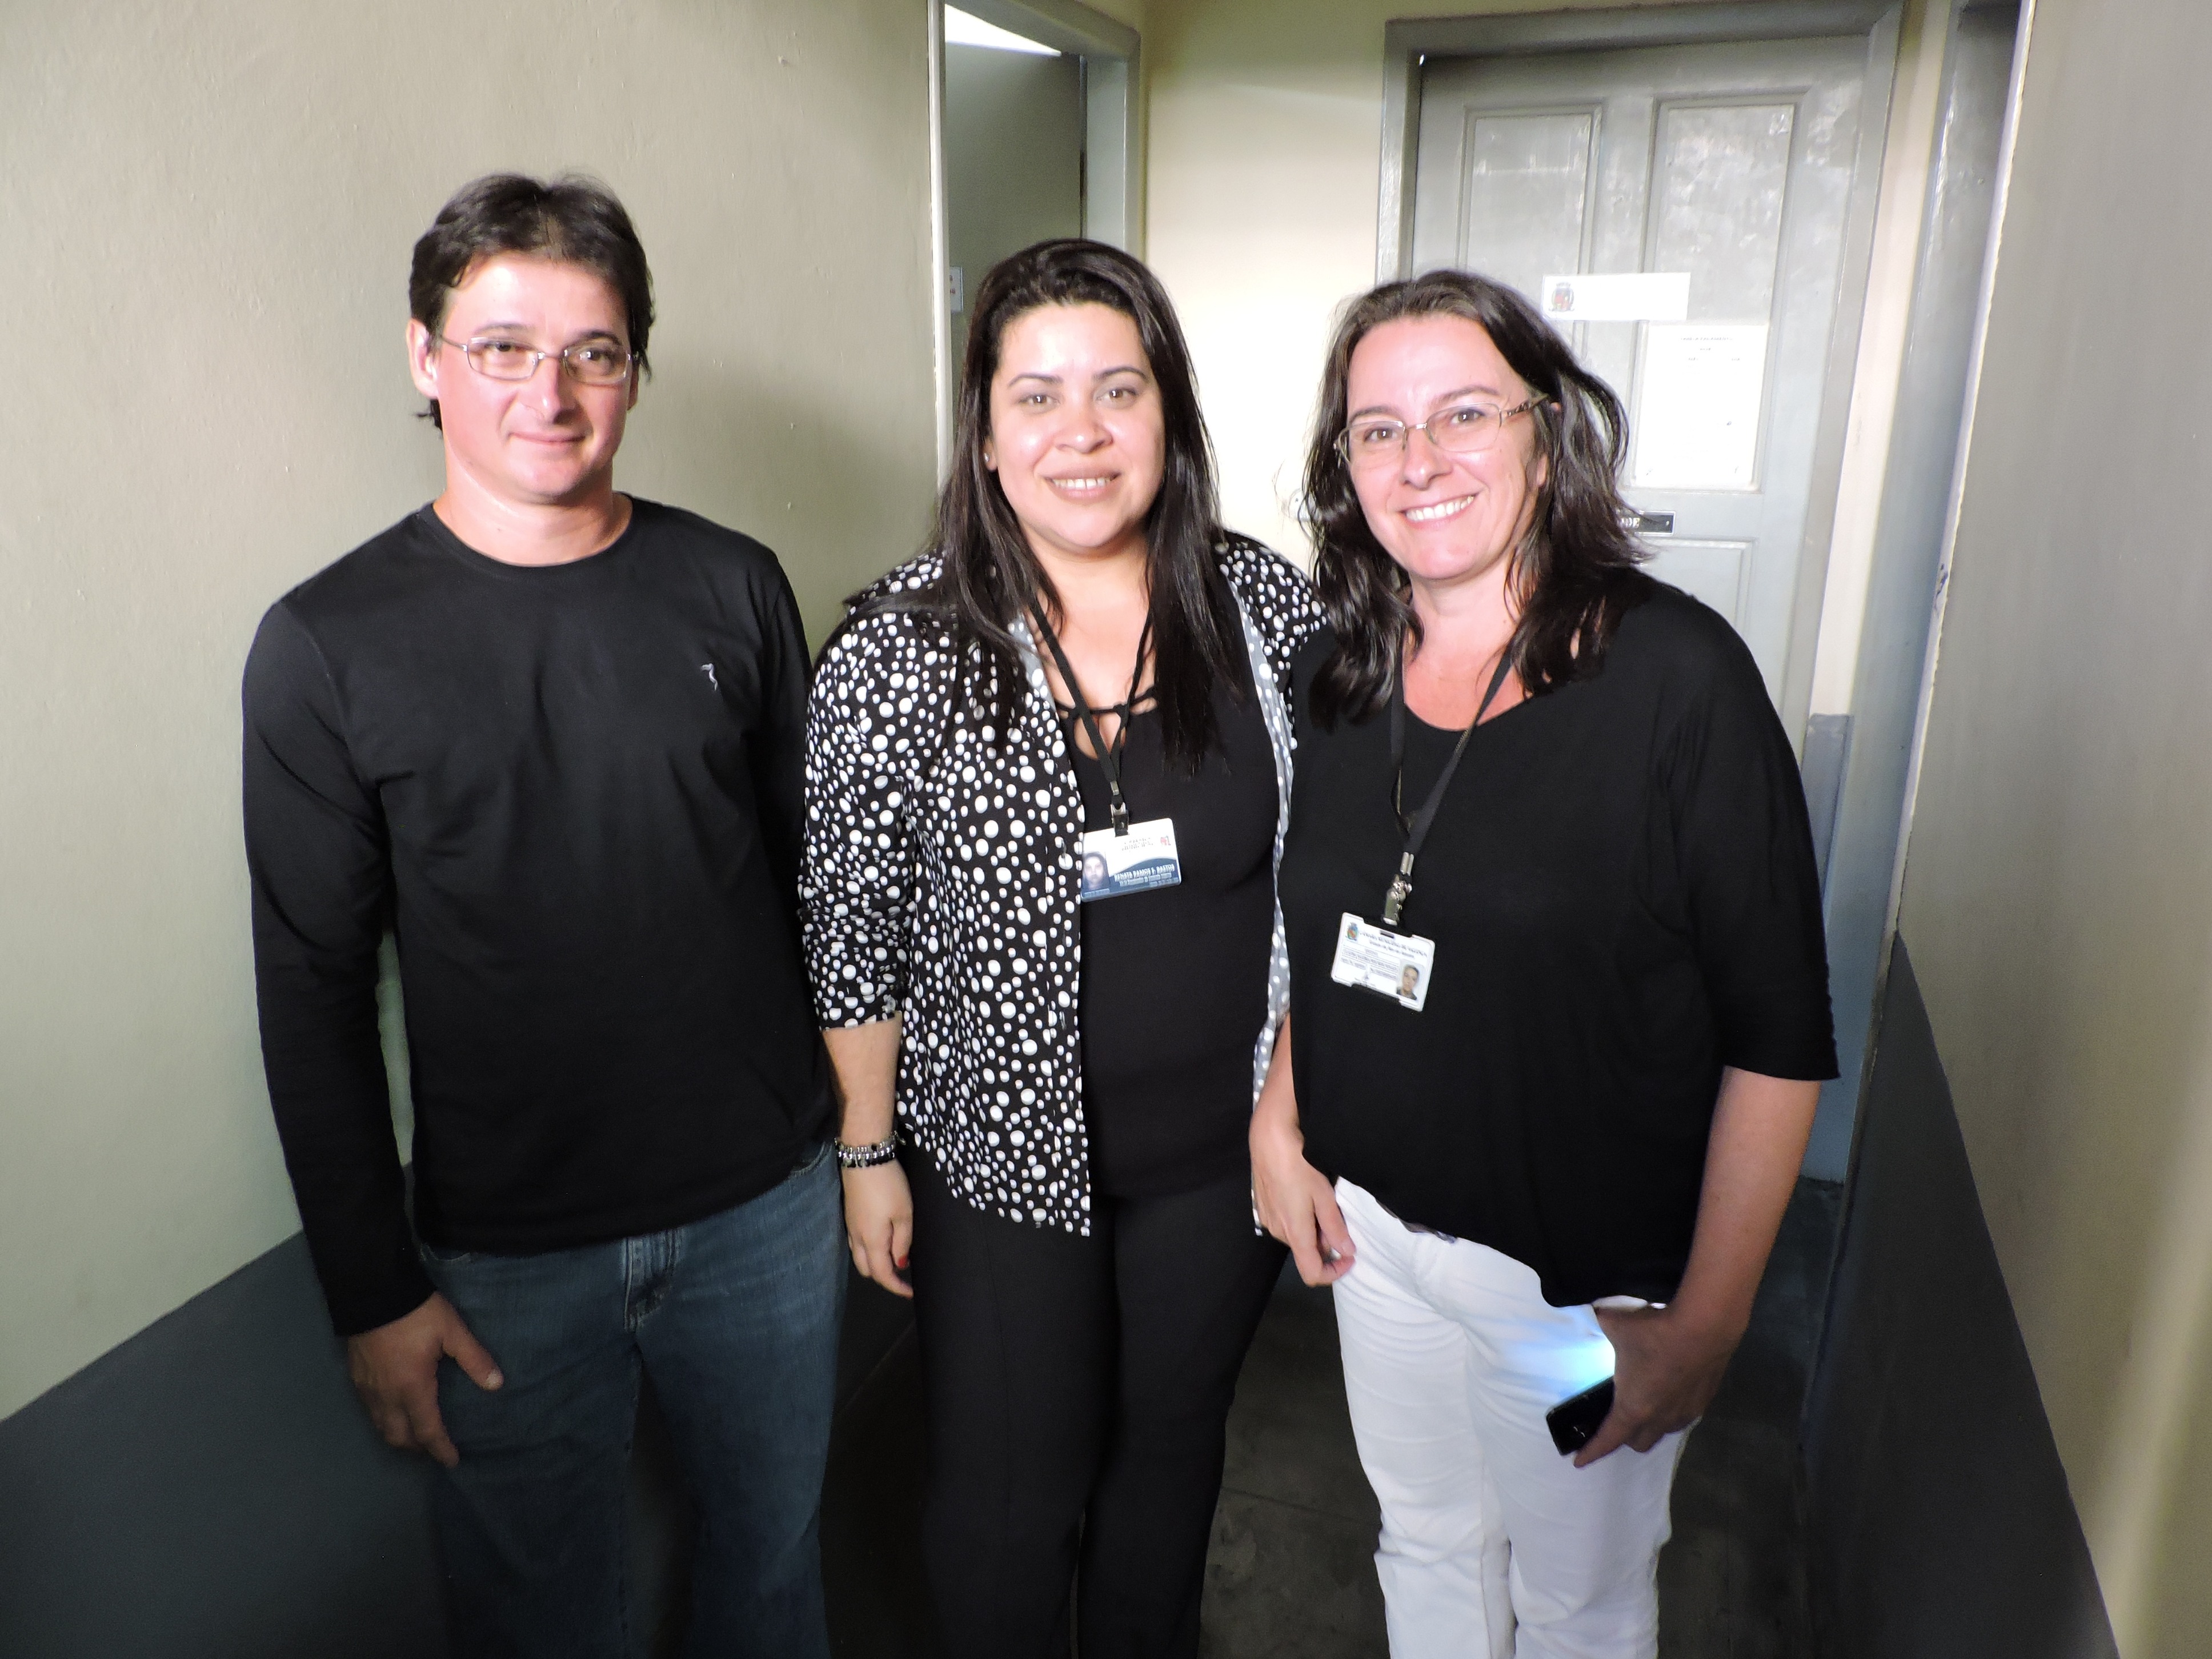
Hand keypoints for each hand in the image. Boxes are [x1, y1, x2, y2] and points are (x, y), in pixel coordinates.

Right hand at [346, 1293, 502, 1467]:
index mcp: (412, 1388)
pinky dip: (384, 1422)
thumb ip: (474, 1359)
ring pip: (381, 1427)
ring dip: (399, 1437)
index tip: (453, 1462)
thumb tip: (497, 1384)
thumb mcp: (452, 1331)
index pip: (427, 1431)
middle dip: (418, 1449)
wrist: (371, 1292)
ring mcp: (367, 1389)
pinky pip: (370, 1412)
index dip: (440, 1449)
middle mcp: (386, 1396)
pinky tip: (395, 1413)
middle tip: (435, 1450)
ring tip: (416, 1437)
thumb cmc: (416, 1313)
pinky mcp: (356, 1378)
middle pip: (399, 1437)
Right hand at [843, 1161, 913, 1298]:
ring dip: (874, 1263)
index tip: (911, 1292)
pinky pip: (856, 1243)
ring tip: (894, 1257)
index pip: (882, 1275)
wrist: (864, 1157)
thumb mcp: (904, 1214)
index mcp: (872, 1241)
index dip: (897, 1287)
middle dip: (884, 1277)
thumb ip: (903, 1241)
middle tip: (903, 1274)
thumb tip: (901, 1263)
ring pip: (859, 1257)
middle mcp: (857, 1238)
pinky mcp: (849, 1215)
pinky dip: (868, 1250)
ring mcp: (850, 1226)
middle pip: (867, 1270)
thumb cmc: (888, 1185)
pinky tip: (880, 1240)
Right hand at [1250, 1106, 1354, 1286]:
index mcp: (1295, 1233)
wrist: (1269, 1139)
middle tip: (1336, 1214)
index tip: (1349, 1257)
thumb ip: (1335, 1227)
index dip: (1333, 1273)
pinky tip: (1302, 1194)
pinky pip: (1286, 1223)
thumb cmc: (1300, 1165)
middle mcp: (1279, 1233)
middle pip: (1306, 1252)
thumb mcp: (1324, 1195)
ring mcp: (1268, 1221)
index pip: (1312, 1274)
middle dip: (1325, 1242)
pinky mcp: (1262, 1209)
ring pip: (1297, 1237)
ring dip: (1312, 1229)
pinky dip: (1299, 1218)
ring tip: (1318, 1200)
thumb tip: (1347, 1251)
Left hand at [1573, 1304, 1739, 1466]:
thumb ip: (1599, 1324)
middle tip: (1613, 1421)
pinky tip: (1669, 1392)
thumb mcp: (1614, 1325)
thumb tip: (1595, 1315)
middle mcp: (1660, 1418)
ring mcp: (1685, 1412)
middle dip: (1624, 1438)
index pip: (1608, 1439)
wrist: (1705, 1326)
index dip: (1592, 1452)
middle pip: (1639, 1443)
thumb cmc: (1653, 1331)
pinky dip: (1671, 1411)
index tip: (1579, 1462)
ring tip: (1644, 1405)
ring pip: (1663, 1432)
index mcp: (1633, 1408)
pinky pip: (1682, 1417)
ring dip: (1650, 1426)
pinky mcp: (1703, 1401)